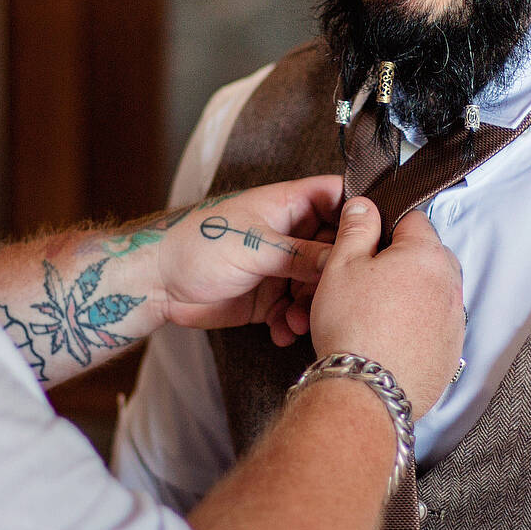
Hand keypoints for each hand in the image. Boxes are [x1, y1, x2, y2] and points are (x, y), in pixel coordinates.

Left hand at [155, 176, 341, 344]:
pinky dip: (292, 323)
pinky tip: (281, 332)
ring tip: (299, 321)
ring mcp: (278, 267)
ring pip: (316, 286)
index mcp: (287, 206)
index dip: (358, 213)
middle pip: (334, 249)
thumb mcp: (256, 246)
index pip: (336, 197)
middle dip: (337, 275)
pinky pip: (294, 311)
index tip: (373, 239)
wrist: (156, 282)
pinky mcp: (266, 298)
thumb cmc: (196, 244)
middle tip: (334, 295)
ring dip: (314, 306)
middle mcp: (287, 235)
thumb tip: (343, 259)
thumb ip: (301, 255)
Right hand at [309, 199, 463, 417]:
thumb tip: (364, 205)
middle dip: (399, 261)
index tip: (365, 241)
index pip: (412, 219)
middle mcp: (450, 285)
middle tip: (365, 280)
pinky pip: (434, 325)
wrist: (366, 391)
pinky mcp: (452, 352)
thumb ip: (356, 228)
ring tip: (374, 313)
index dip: (384, 225)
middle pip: (426, 256)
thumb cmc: (352, 326)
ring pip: (431, 292)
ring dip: (409, 294)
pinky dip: (416, 326)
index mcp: (427, 255)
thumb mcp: (341, 266)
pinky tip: (388, 337)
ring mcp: (454, 321)